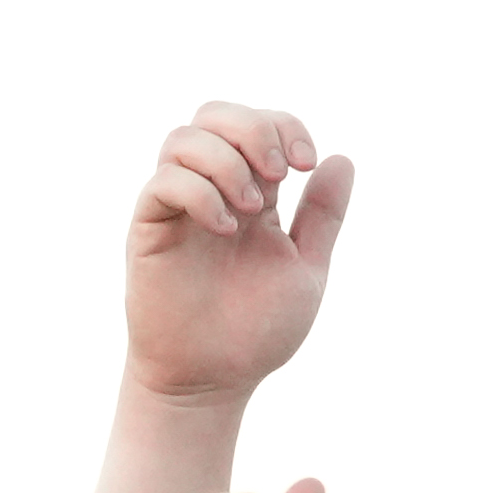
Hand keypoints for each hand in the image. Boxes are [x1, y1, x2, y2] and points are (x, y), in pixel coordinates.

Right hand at [123, 102, 351, 403]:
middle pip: (214, 114)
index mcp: (253, 193)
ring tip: (256, 209)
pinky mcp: (151, 227)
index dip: (284, 126)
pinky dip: (202, 194)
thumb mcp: (306, 266)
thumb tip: (342, 158)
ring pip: (184, 139)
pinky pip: (164, 183)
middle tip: (281, 174)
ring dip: (228, 162)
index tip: (306, 163)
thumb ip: (322, 215)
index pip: (258, 124)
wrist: (214, 377)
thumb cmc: (256, 329)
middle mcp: (211, 190)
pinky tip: (228, 230)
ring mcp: (178, 206)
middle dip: (254, 129)